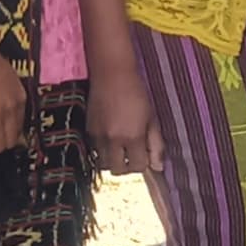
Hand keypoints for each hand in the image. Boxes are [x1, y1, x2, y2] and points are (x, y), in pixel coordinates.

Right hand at [86, 60, 161, 178]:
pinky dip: (103, 150)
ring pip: (104, 164)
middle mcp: (113, 140)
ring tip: (121, 147)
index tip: (145, 156)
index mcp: (132, 137)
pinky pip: (95, 151)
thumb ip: (156, 144)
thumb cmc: (137, 94)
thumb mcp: (152, 118)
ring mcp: (98, 137)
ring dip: (113, 160)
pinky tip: (111, 137)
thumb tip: (158, 168)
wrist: (112, 75)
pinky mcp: (88, 131)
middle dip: (127, 167)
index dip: (144, 164)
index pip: (138, 167)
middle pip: (118, 170)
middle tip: (132, 155)